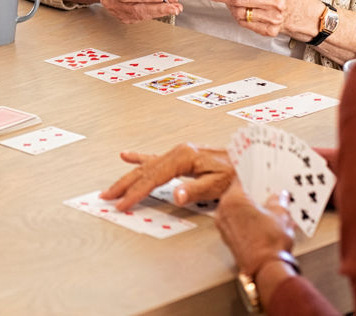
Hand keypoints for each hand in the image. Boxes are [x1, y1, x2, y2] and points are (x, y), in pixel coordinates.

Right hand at [95, 0, 179, 24]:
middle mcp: (109, 1)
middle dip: (156, 9)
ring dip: (159, 12)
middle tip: (172, 7)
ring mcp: (115, 11)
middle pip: (134, 9)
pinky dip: (154, 13)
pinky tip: (165, 9)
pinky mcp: (122, 17)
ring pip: (139, 15)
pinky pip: (140, 17)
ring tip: (174, 8)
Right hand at [99, 143, 232, 211]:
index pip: (153, 178)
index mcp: (184, 157)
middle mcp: (178, 152)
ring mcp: (178, 153)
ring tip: (112, 187)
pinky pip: (154, 159)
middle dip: (124, 185)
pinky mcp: (181, 157)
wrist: (248, 162)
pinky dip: (139, 158)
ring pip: (146, 166)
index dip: (136, 192)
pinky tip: (127, 156)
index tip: (123, 203)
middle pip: (144, 171)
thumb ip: (195, 190)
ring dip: (127, 176)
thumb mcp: (218, 184)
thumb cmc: (236, 173)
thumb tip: (175, 195)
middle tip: (107, 197)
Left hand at [198, 0, 305, 38]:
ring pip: (239, 13)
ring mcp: (273, 19)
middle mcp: (275, 3)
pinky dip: (237, 16)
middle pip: (239, 1)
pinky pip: (244, 23)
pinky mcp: (269, 30)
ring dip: (228, 7)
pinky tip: (237, 10)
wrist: (296, 11)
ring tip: (226, 1)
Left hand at [215, 183, 296, 276]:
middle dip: (254, 194)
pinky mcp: (229, 240)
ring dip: (252, 209)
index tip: (259, 173)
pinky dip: (249, 221)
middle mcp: (223, 212)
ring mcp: (224, 227)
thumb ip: (278, 201)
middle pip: (239, 195)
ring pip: (238, 211)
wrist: (266, 269)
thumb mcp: (281, 214)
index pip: (241, 179)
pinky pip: (238, 223)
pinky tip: (264, 223)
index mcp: (232, 200)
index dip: (253, 175)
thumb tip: (279, 197)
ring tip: (269, 208)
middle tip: (267, 191)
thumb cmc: (269, 243)